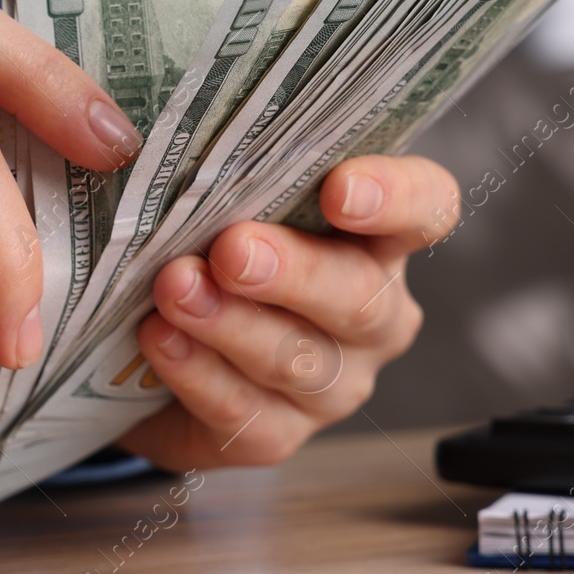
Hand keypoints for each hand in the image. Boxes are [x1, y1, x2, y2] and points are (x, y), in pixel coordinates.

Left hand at [117, 154, 457, 468]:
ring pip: (300, 359)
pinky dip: (200, 374)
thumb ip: (232, 174)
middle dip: (293, 271)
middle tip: (234, 249)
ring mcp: (334, 382)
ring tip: (175, 288)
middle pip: (360, 294)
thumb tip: (190, 140)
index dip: (396, 197)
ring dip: (232, 321)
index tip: (340, 188)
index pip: (426, 207)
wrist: (146, 353)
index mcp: (378, 236)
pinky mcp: (280, 434)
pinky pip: (249, 414)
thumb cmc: (205, 249)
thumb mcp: (226, 200)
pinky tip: (161, 340)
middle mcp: (373, 312)